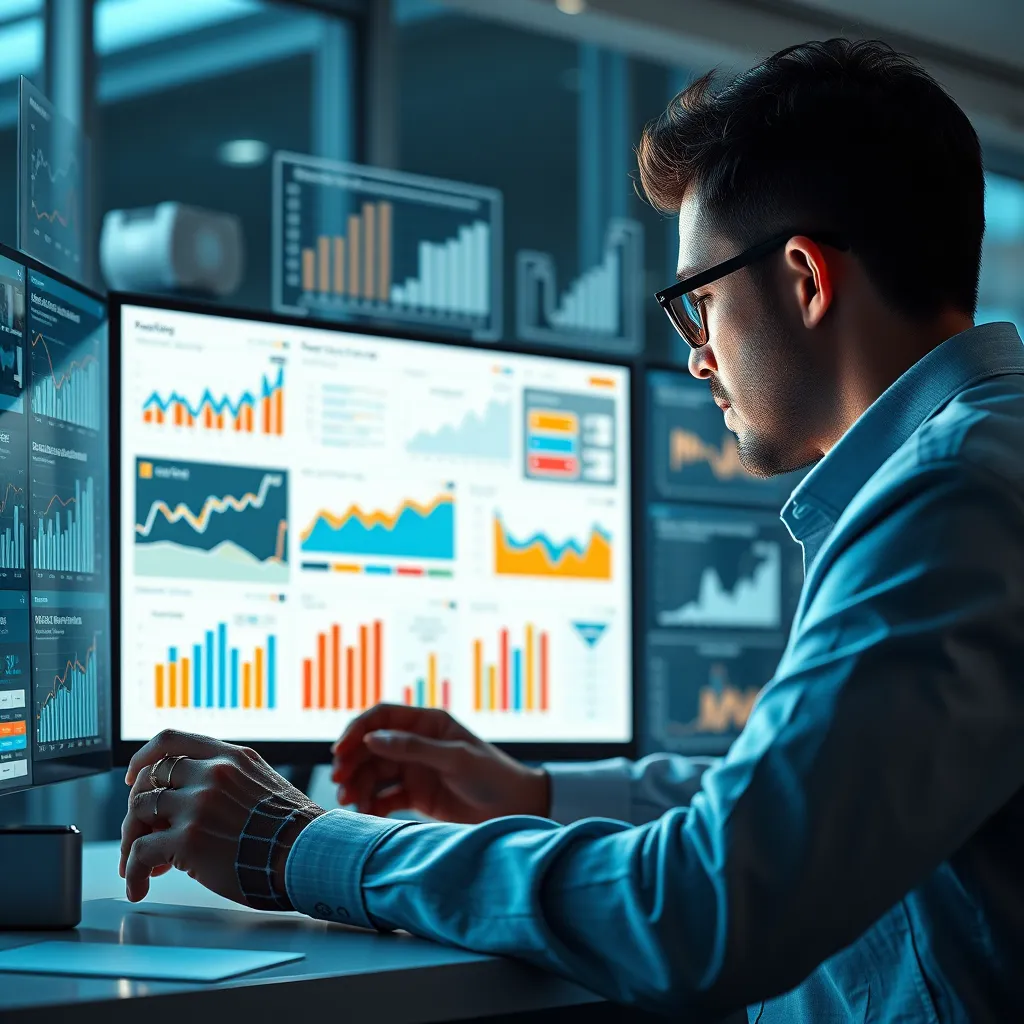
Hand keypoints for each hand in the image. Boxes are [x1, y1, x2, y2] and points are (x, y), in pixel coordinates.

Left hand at [121, 730, 324, 906]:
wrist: (308, 855)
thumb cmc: (292, 830)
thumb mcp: (264, 784)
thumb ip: (230, 782)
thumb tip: (194, 802)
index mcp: (231, 758)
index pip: (170, 740)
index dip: (143, 757)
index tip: (134, 776)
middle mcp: (212, 773)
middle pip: (148, 780)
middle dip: (137, 810)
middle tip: (139, 834)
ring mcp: (198, 804)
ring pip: (139, 813)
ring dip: (132, 842)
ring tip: (139, 866)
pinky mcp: (188, 839)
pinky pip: (140, 852)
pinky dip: (133, 873)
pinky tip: (140, 887)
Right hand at [331, 704, 549, 823]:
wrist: (517, 810)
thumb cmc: (492, 776)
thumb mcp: (455, 758)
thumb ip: (414, 748)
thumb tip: (372, 738)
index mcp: (428, 723)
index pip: (383, 717)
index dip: (358, 730)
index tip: (340, 751)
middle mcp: (417, 743)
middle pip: (372, 747)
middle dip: (353, 762)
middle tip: (341, 782)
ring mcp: (415, 769)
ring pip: (375, 773)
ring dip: (359, 785)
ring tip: (351, 803)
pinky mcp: (416, 796)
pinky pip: (385, 797)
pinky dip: (372, 804)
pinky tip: (366, 814)